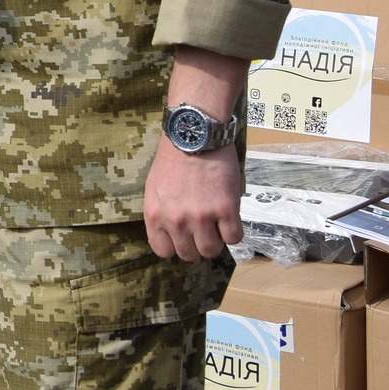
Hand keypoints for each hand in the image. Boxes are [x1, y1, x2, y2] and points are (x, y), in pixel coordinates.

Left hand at [144, 136, 243, 260]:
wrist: (194, 135)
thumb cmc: (173, 159)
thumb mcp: (154, 188)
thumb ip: (161, 213)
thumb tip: (172, 235)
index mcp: (154, 215)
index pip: (163, 251)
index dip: (176, 246)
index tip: (183, 238)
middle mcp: (176, 220)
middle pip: (189, 254)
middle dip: (197, 244)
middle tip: (203, 229)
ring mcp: (201, 217)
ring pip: (212, 251)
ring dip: (216, 240)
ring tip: (217, 223)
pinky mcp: (225, 210)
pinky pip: (234, 238)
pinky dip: (233, 230)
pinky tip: (229, 217)